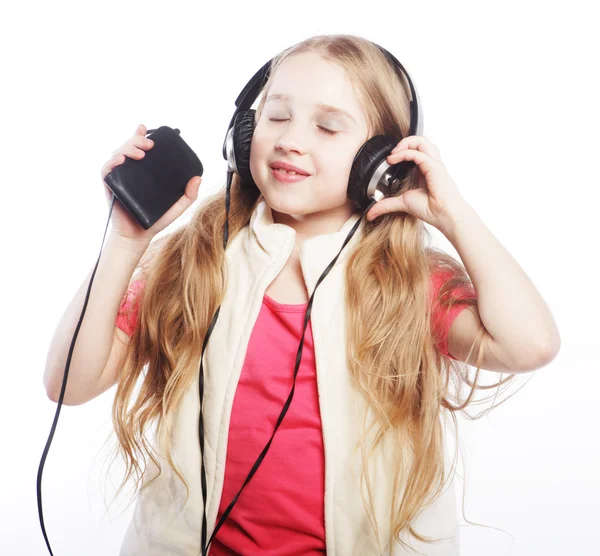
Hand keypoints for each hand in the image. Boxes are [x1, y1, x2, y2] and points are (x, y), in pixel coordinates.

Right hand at [101, 124, 201, 242]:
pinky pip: (106, 169)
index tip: (146, 129)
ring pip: (118, 153)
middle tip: (150, 146)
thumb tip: (198, 178)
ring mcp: (119, 177)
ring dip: (128, 148)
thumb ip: (189, 194)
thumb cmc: (156, 220)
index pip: (140, 148)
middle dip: (138, 140)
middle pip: (129, 146)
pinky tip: (122, 160)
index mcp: (145, 172)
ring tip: (140, 154)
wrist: (139, 235)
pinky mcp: (110, 185)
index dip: (141, 136)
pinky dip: (112, 162)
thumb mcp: (177, 206)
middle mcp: (131, 171)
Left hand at [366, 135, 467, 231]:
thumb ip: (386, 205)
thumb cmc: (431, 209)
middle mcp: (431, 164)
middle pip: (421, 140)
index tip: (389, 159)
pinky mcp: (435, 168)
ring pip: (423, 141)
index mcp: (425, 170)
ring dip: (406, 142)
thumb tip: (370, 213)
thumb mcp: (402, 203)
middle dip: (405, 141)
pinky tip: (394, 158)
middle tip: (391, 152)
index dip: (403, 149)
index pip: (417, 149)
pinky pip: (419, 153)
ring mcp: (434, 165)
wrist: (444, 216)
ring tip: (394, 152)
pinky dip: (405, 153)